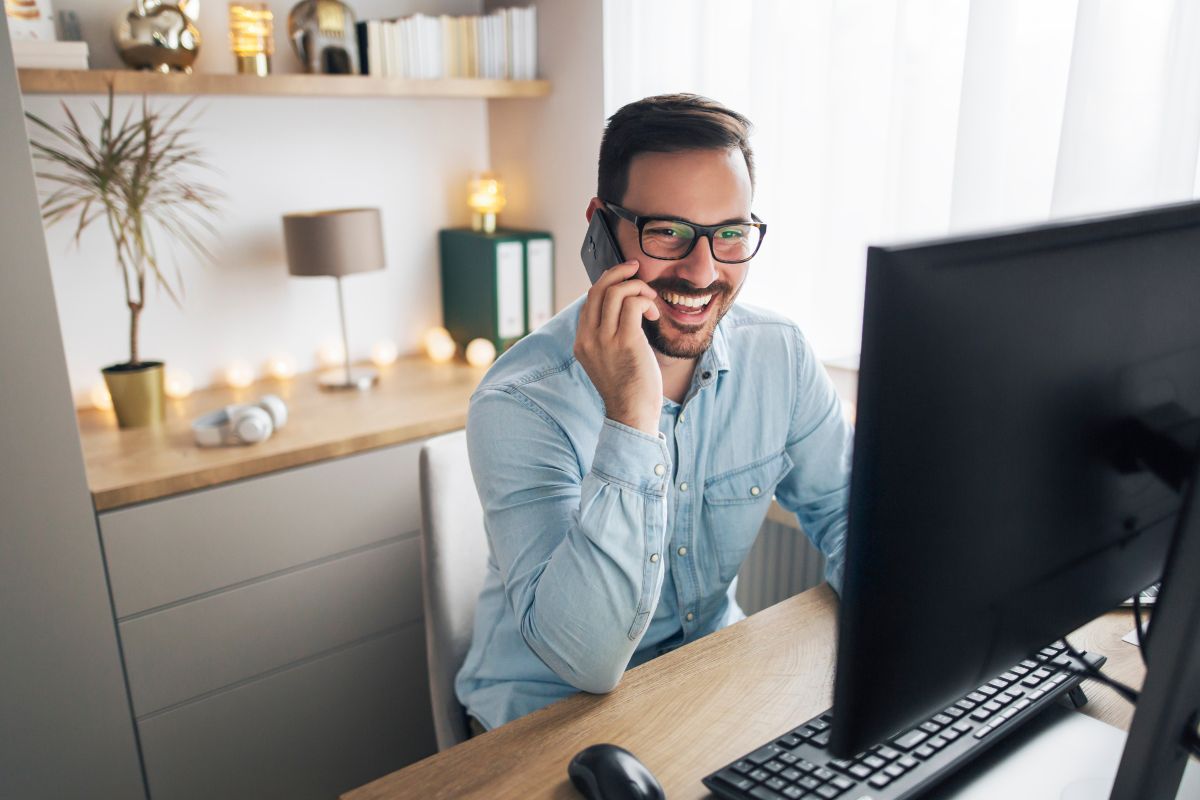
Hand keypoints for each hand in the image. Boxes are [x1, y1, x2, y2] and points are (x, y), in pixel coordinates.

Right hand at [574, 261, 662, 434]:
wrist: (632, 415)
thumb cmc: (627, 389)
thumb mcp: (609, 360)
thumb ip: (609, 337)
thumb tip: (625, 310)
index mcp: (581, 342)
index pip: (590, 300)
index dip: (608, 283)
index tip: (626, 279)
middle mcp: (588, 338)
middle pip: (598, 289)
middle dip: (619, 273)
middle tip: (637, 270)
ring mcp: (604, 339)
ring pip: (616, 292)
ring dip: (638, 288)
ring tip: (651, 302)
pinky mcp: (624, 341)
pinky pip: (632, 304)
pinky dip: (645, 301)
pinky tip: (654, 315)